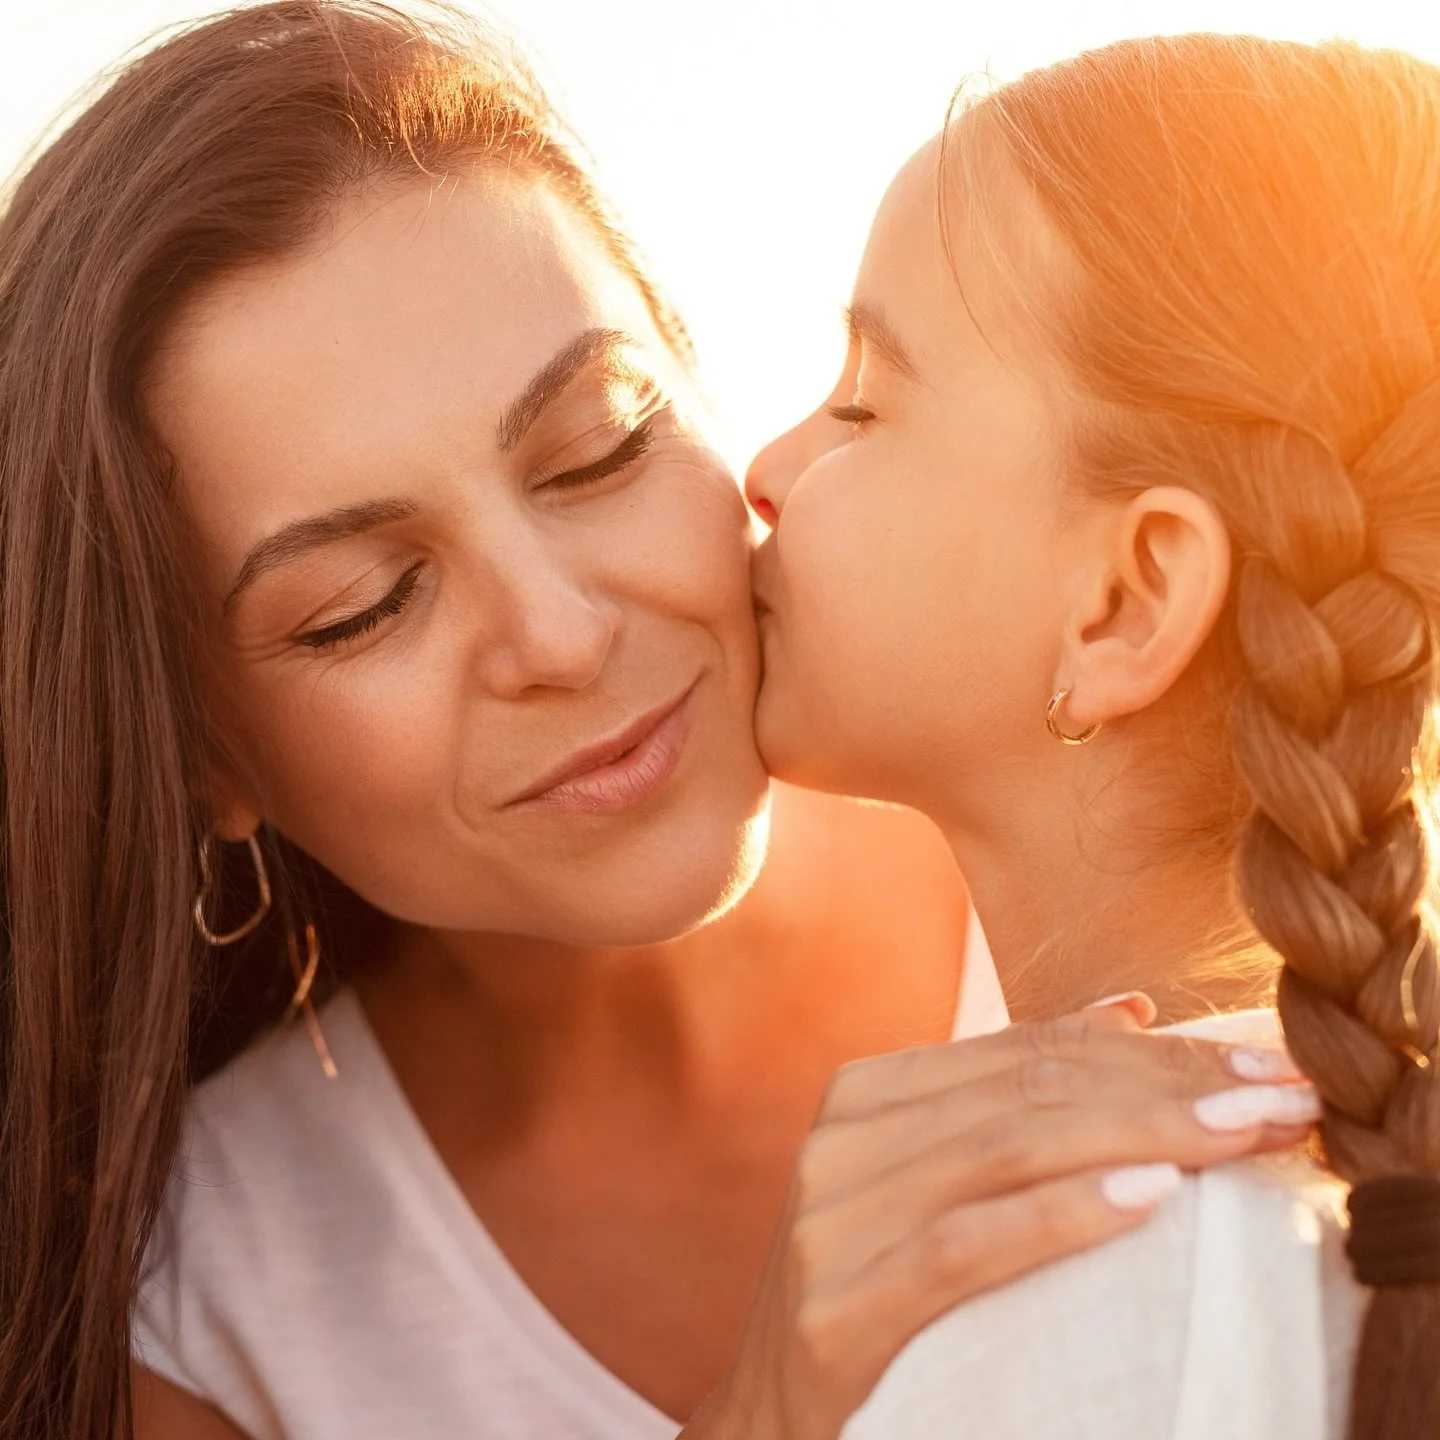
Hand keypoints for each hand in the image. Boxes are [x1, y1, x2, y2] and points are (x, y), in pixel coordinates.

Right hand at [681, 999, 1311, 1439]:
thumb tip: (1129, 1010)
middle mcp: (841, 1137)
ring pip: (1004, 1148)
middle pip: (1026, 1089)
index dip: (1152, 1049)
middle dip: (1167, 1086)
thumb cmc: (874, 1295)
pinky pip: (966, 1245)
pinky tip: (1147, 1200)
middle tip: (1277, 1096)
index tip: (1257, 1062)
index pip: (1027, 1048)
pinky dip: (1062, 1215)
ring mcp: (831, 1219)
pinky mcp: (839, 1306)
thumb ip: (1014, 1096)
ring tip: (1242, 1136)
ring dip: (1142, 1136)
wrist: (771, 1422)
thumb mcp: (935, 1184)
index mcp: (865, 1094)